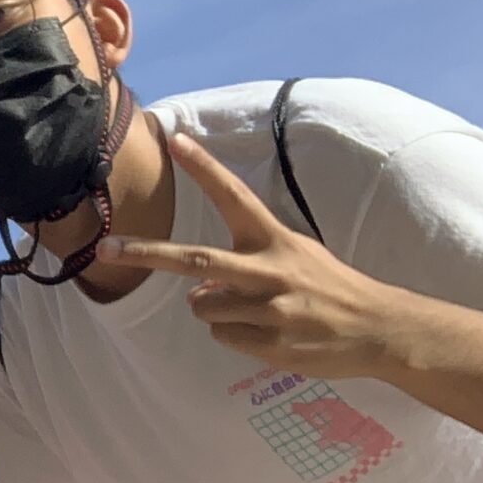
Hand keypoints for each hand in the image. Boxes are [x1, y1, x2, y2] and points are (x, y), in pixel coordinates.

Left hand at [97, 134, 402, 376]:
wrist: (376, 328)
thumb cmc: (328, 288)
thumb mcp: (295, 258)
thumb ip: (244, 265)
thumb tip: (196, 292)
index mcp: (275, 239)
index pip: (234, 196)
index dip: (204, 168)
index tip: (175, 141)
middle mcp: (269, 269)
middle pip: (195, 260)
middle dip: (146, 254)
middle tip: (106, 249)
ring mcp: (268, 307)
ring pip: (203, 307)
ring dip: (213, 310)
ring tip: (255, 311)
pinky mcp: (269, 341)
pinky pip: (223, 337)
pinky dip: (235, 336)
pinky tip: (269, 332)